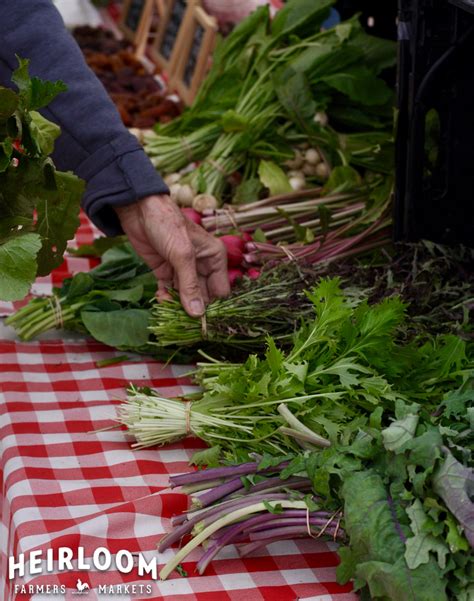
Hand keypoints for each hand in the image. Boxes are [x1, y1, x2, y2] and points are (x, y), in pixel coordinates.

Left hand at [115, 195, 229, 316]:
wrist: (138, 209)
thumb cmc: (167, 225)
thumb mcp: (182, 255)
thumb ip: (190, 286)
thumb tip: (198, 314)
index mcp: (215, 258)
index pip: (220, 291)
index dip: (214, 307)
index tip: (204, 323)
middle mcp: (202, 265)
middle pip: (203, 296)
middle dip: (194, 308)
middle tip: (184, 320)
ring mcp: (183, 270)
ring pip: (186, 296)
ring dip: (178, 305)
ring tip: (169, 309)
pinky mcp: (166, 272)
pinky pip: (170, 292)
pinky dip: (165, 298)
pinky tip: (161, 300)